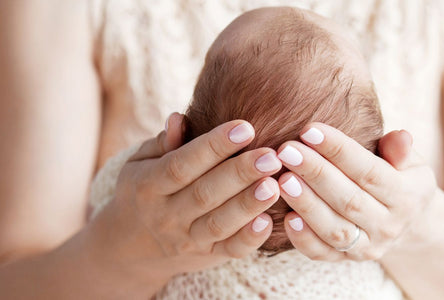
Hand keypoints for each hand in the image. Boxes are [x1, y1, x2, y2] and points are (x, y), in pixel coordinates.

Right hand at [84, 114, 281, 281]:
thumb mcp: (141, 162)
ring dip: (248, 204)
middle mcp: (166, 215)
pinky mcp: (208, 256)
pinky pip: (230, 250)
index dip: (213, 146)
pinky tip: (269, 221)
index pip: (181, 164)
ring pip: (219, 223)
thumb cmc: (145, 189)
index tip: (245, 128)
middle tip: (270, 156)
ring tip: (274, 185)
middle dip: (239, 174)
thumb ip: (162, 142)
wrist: (133, 247)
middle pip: (204, 194)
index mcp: (148, 185)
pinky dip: (250, 238)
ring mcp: (187, 239)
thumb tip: (178, 119)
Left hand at [276, 123, 435, 260]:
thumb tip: (400, 137)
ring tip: (282, 179)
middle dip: (315, 173)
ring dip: (306, 204)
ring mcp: (367, 247)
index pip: (369, 171)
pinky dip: (303, 238)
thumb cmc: (400, 179)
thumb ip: (401, 151)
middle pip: (348, 200)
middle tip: (286, 151)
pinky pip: (321, 253)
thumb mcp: (411, 163)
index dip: (338, 150)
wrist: (408, 226)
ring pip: (334, 229)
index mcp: (406, 197)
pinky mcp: (345, 259)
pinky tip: (285, 217)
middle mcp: (388, 226)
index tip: (309, 130)